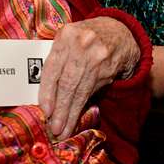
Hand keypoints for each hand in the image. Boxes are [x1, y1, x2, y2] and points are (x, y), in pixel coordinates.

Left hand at [39, 17, 139, 139]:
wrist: (119, 32)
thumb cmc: (85, 39)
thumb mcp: (69, 39)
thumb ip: (57, 59)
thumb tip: (44, 94)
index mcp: (66, 35)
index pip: (52, 67)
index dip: (47, 91)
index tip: (45, 109)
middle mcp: (81, 44)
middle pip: (67, 82)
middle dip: (59, 108)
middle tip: (54, 127)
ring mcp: (96, 57)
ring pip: (79, 91)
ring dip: (70, 114)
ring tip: (63, 130)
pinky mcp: (108, 69)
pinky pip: (91, 92)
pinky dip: (81, 109)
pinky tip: (74, 120)